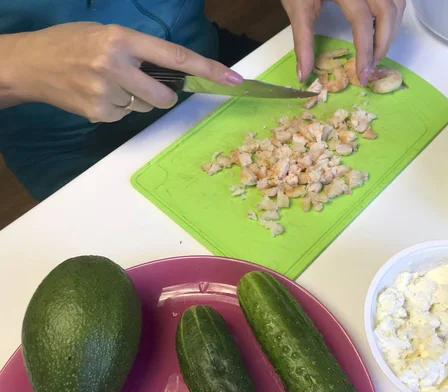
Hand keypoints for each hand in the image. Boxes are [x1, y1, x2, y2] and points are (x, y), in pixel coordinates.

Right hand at [5, 22, 242, 122]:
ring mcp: (106, 93)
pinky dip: (116, 108)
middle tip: (140, 83)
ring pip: (144, 107)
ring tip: (106, 84)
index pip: (176, 56)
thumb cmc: (71, 43)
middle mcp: (116, 65)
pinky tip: (96, 95)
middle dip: (162, 94)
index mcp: (122, 40)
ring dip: (134, 99)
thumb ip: (140, 51)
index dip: (208, 69)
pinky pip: (125, 116)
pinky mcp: (98, 113)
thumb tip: (175, 72)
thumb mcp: (107, 35)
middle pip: (164, 95)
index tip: (234, 79)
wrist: (29, 64)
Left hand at [281, 0, 404, 84]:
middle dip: (383, 44)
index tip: (362, 75)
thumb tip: (304, 74)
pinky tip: (381, 30)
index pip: (362, 21)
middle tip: (371, 66)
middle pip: (387, 12)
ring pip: (397, 4)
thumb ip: (302, 42)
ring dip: (391, 30)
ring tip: (377, 51)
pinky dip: (392, 16)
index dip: (365, 51)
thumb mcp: (297, 8)